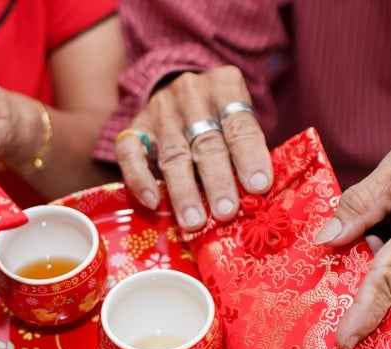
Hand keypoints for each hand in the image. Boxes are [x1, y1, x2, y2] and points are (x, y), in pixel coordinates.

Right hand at [117, 67, 271, 228]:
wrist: (182, 95)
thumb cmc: (220, 120)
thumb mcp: (240, 121)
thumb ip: (246, 150)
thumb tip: (255, 196)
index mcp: (225, 86)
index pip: (240, 124)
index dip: (250, 157)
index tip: (258, 187)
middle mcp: (191, 93)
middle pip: (206, 141)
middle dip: (218, 180)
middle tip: (226, 212)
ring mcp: (160, 110)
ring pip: (174, 153)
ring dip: (185, 190)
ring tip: (194, 221)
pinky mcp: (135, 127)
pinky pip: (131, 153)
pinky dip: (140, 179)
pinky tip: (152, 201)